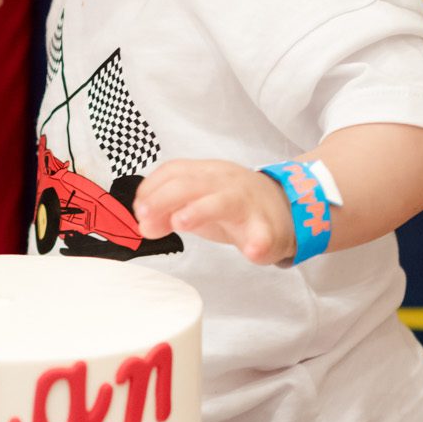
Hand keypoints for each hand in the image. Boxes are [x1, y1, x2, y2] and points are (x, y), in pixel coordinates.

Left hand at [134, 159, 292, 263]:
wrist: (284, 208)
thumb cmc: (232, 204)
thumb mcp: (197, 203)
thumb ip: (168, 211)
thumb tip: (144, 225)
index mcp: (207, 173)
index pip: (174, 171)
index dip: (152, 188)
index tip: (139, 209)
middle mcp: (225, 183)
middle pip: (192, 183)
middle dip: (165, 198)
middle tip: (145, 218)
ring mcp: (247, 204)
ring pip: (224, 201)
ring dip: (200, 209)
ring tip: (181, 222)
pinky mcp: (268, 230)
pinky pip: (264, 234)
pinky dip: (258, 241)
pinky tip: (252, 250)